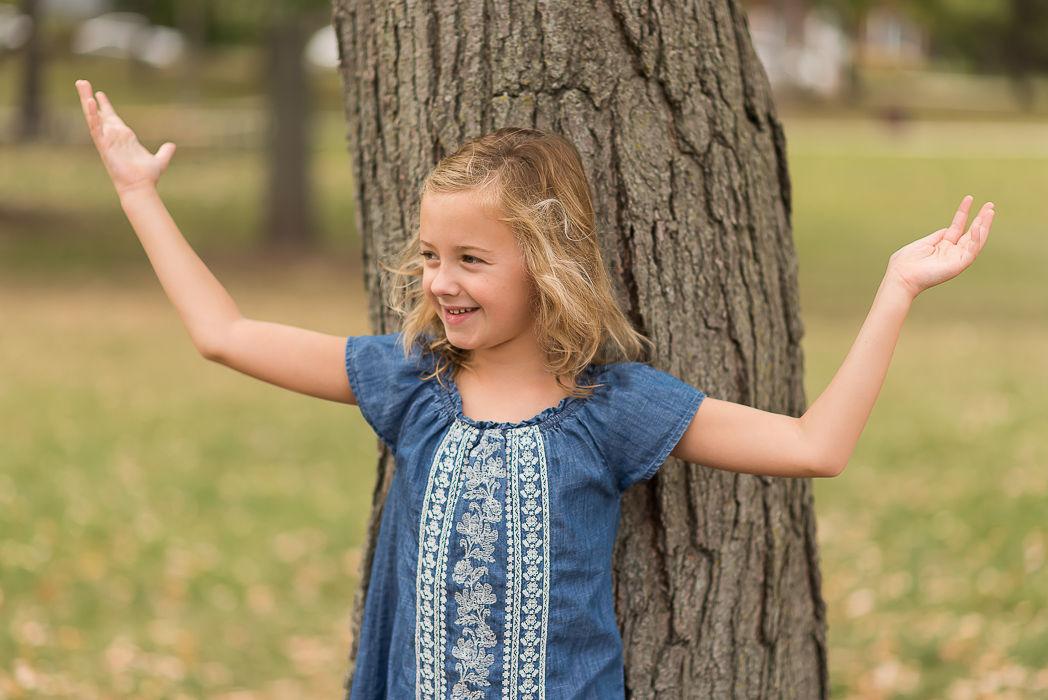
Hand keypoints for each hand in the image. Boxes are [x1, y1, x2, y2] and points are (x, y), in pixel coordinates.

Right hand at [76, 79, 175, 196]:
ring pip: (93, 116)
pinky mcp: (104, 145)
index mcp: (124, 137)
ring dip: (86, 100)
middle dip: (89, 97)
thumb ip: (165, 152)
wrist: (141, 187)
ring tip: (81, 84)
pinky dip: (92, 115)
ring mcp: (107, 140)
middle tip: (81, 82)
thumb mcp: (159, 160)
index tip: (99, 93)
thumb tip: (172, 146)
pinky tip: (89, 102)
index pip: (111, 117)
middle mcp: (113, 136)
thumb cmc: (147, 177)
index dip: (105, 105)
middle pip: (98, 113)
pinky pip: (95, 127)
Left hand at [887, 196, 993, 298]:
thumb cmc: (906, 262)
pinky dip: (976, 240)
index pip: (958, 227)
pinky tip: (978, 227)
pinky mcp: (957, 266)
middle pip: (971, 233)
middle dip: (981, 219)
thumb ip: (937, 236)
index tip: (969, 198)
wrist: (900, 277)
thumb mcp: (923, 244)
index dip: (963, 212)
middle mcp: (952, 252)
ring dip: (984, 227)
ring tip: (990, 212)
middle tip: (990, 204)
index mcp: (943, 246)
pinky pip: (971, 252)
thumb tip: (947, 228)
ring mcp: (956, 259)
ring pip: (976, 241)